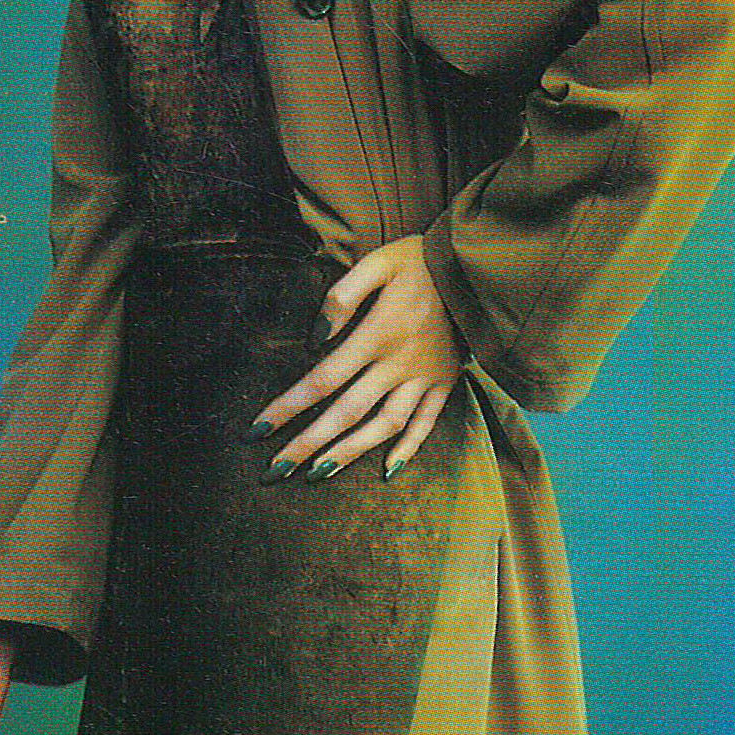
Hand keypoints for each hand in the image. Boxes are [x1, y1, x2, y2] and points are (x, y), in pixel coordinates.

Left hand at [254, 235, 463, 478]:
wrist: (475, 267)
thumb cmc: (420, 261)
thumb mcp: (378, 262)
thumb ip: (343, 295)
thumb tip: (316, 336)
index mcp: (377, 333)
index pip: (323, 379)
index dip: (288, 406)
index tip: (259, 430)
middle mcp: (399, 363)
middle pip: (347, 412)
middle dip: (308, 443)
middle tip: (276, 470)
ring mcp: (425, 376)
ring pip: (385, 424)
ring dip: (350, 452)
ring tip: (319, 474)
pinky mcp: (446, 380)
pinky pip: (428, 421)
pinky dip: (409, 448)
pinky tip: (387, 470)